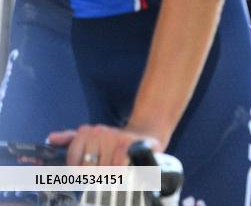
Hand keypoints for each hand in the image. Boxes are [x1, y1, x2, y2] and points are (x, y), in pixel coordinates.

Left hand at [48, 125, 163, 165]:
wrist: (145, 135)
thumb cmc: (113, 143)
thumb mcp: (91, 139)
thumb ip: (69, 139)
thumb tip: (50, 138)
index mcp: (86, 131)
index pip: (73, 162)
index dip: (80, 170)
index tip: (89, 169)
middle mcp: (98, 131)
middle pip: (87, 168)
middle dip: (96, 173)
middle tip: (105, 168)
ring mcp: (114, 136)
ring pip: (103, 169)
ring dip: (110, 173)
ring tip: (116, 166)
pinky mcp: (130, 143)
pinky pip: (118, 166)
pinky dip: (121, 171)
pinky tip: (125, 166)